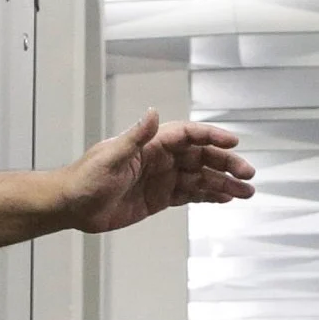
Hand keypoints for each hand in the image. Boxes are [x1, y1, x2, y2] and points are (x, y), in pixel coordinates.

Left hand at [60, 110, 252, 235]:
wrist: (71, 206)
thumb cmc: (84, 179)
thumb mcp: (110, 157)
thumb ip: (134, 137)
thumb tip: (152, 113)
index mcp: (150, 145)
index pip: (188, 135)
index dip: (211, 136)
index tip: (233, 142)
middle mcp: (160, 159)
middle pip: (201, 157)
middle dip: (226, 164)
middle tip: (247, 174)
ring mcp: (162, 178)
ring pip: (200, 178)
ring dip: (224, 183)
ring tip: (246, 192)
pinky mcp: (159, 198)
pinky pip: (190, 195)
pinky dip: (209, 196)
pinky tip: (226, 199)